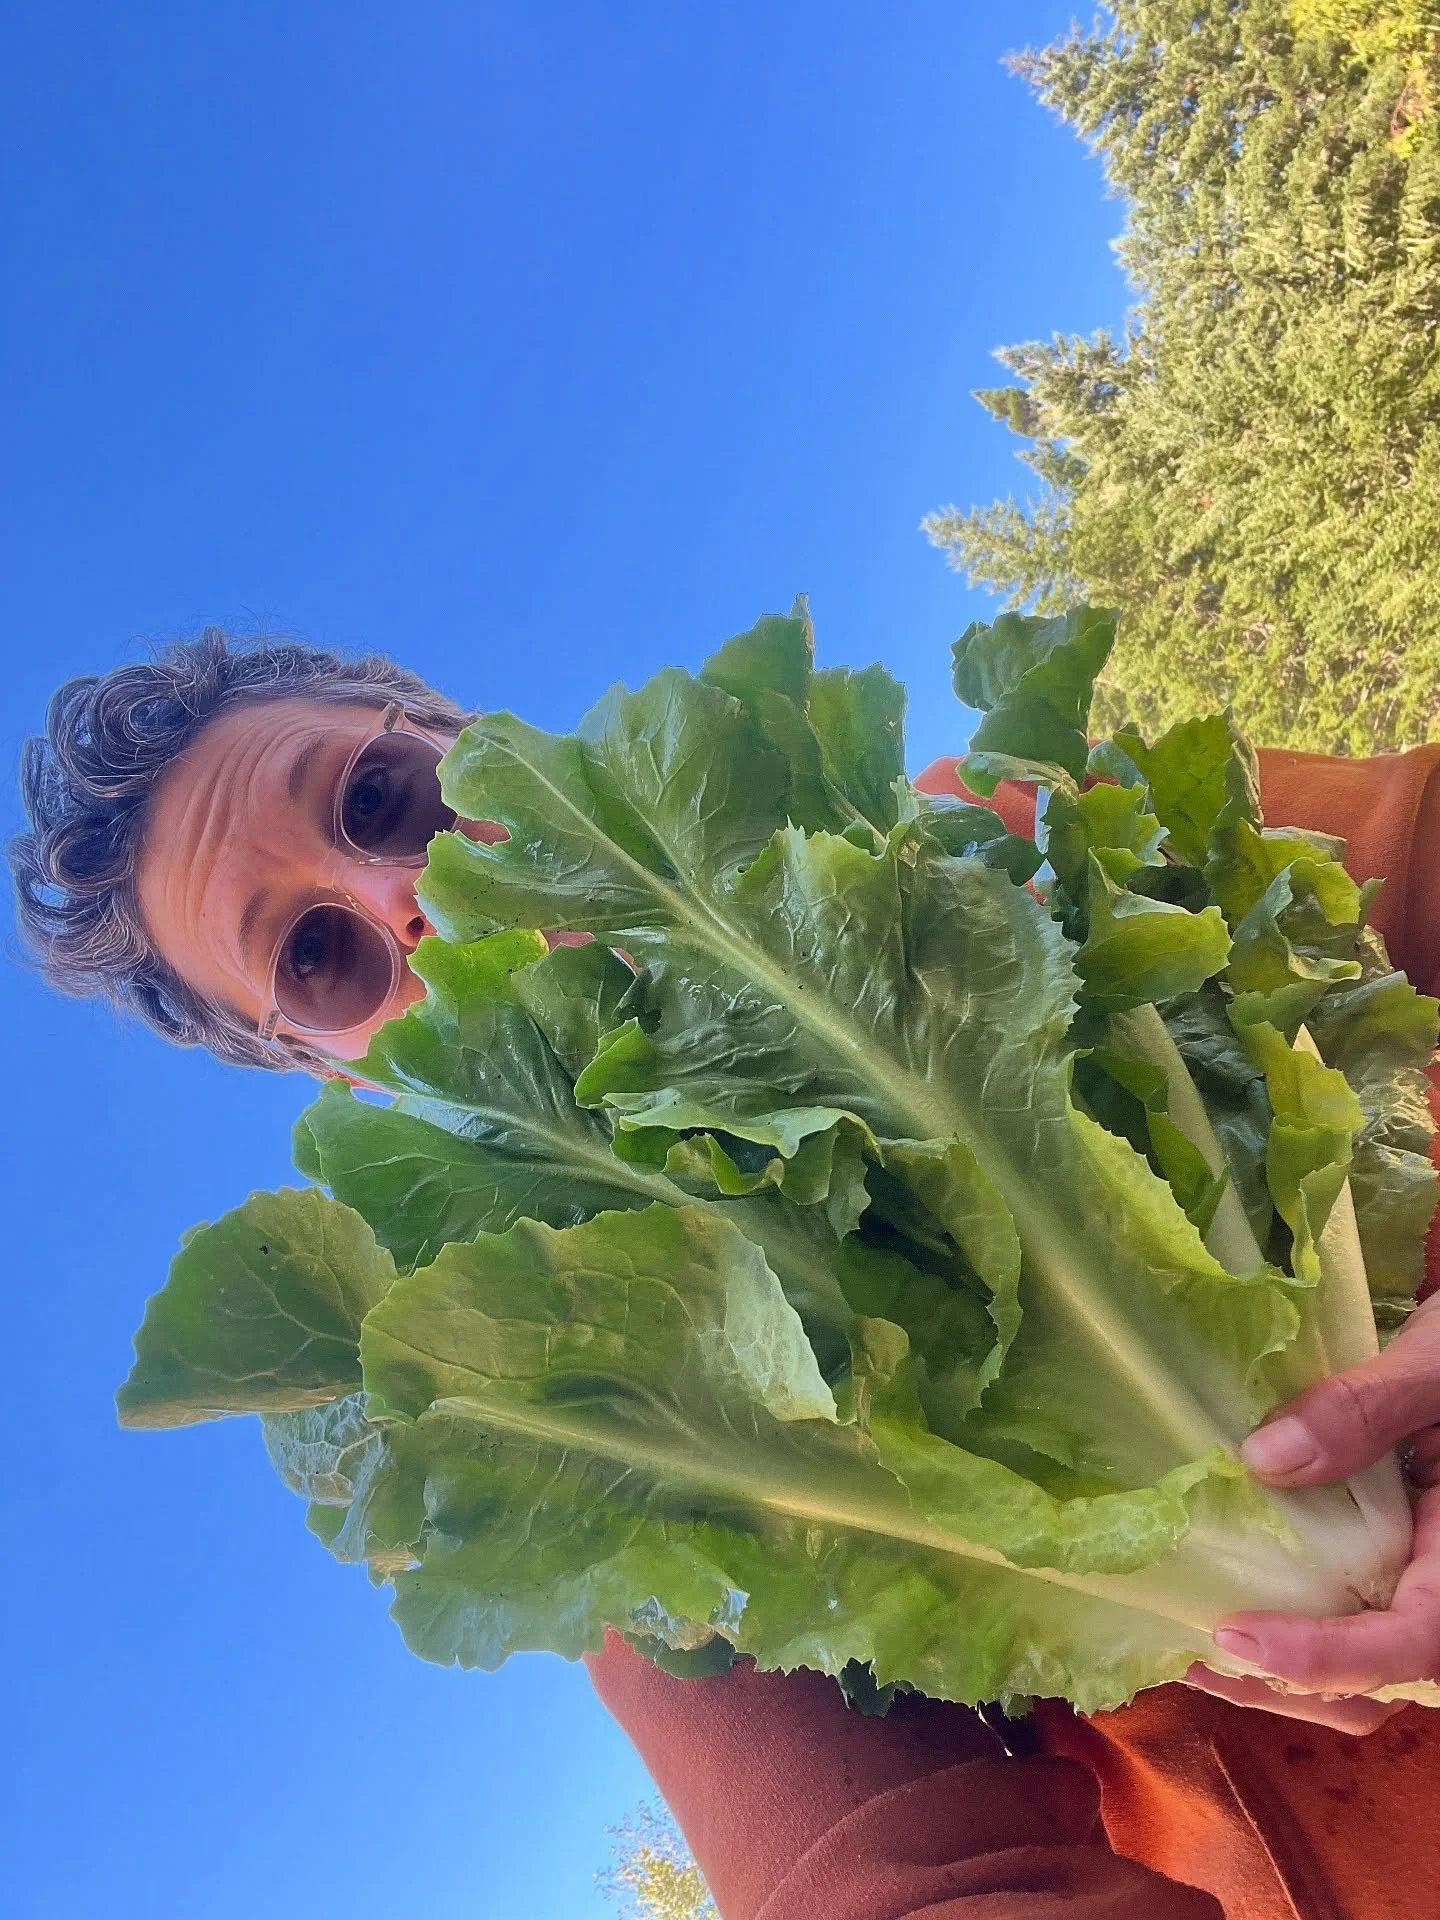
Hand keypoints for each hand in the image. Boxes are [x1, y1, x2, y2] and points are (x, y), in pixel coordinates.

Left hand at [1187, 1291, 1439, 1728]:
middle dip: (1285, 1683)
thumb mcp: (1434, 1368)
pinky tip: (1225, 1600)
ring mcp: (1422, 1581)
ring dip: (1282, 1672)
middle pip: (1380, 1681)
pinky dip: (1294, 1627)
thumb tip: (1263, 1458)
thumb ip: (1365, 1410)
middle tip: (1190, 1653)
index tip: (1235, 1636)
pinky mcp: (1398, 1564)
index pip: (1411, 1642)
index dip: (1324, 1656)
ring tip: (1190, 1645)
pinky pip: (1353, 1618)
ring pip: (1365, 1668)